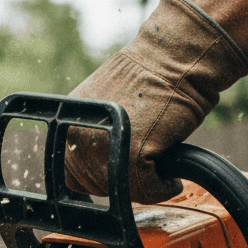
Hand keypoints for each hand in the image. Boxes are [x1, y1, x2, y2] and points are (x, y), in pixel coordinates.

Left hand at [65, 0, 247, 203]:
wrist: (177, 57)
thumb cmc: (154, 78)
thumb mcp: (110, 106)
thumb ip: (96, 134)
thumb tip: (101, 167)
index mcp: (70, 123)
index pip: (72, 174)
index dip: (98, 179)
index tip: (120, 174)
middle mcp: (78, 137)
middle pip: (95, 186)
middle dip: (122, 184)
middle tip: (145, 172)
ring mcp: (101, 149)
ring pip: (121, 190)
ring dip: (143, 188)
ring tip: (159, 171)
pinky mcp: (131, 158)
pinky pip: (146, 191)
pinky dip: (163, 189)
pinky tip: (171, 178)